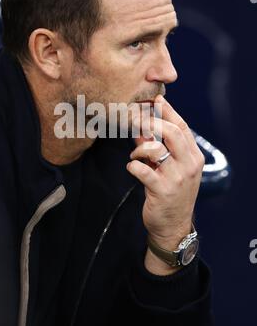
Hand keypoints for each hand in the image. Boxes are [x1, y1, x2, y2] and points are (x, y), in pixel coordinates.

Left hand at [127, 95, 204, 252]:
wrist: (173, 225)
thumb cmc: (170, 192)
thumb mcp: (169, 168)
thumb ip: (157, 147)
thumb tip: (140, 128)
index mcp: (193, 156)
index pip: (182, 126)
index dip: (167, 111)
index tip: (155, 100)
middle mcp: (189, 165)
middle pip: (172, 132)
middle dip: (151, 122)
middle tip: (135, 120)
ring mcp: (177, 178)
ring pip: (156, 149)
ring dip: (140, 148)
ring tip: (135, 155)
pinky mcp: (163, 191)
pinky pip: (143, 171)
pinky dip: (133, 166)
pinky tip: (132, 168)